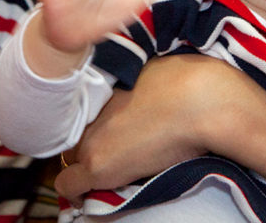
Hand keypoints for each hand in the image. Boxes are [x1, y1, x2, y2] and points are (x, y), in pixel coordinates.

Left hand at [54, 54, 223, 203]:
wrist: (197, 104)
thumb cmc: (185, 81)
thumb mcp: (149, 69)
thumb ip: (130, 82)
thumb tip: (134, 86)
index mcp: (99, 88)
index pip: (79, 114)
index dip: (92, 128)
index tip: (107, 135)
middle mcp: (87, 112)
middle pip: (73, 136)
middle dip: (87, 146)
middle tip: (111, 154)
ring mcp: (89, 140)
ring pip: (69, 160)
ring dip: (84, 168)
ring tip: (110, 174)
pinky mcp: (97, 167)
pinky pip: (69, 185)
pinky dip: (77, 193)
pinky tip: (90, 196)